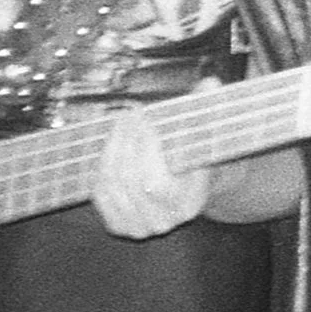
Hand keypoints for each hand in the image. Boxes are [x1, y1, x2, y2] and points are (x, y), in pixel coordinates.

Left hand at [93, 102, 208, 239]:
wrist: (188, 193)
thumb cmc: (196, 160)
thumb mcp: (206, 137)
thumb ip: (207, 110)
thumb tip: (211, 83)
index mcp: (189, 205)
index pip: (156, 183)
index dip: (146, 148)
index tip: (146, 117)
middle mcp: (163, 222)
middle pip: (130, 180)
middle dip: (125, 140)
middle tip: (129, 114)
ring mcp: (138, 228)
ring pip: (111, 183)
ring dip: (111, 148)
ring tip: (120, 125)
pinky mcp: (118, 226)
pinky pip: (100, 193)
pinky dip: (101, 168)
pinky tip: (111, 148)